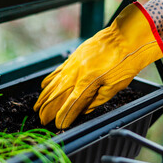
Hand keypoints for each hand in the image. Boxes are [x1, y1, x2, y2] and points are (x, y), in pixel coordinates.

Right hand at [34, 2, 162, 128]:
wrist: (125, 36)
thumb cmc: (126, 61)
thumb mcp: (116, 85)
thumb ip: (98, 99)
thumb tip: (84, 110)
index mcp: (87, 83)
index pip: (71, 105)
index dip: (63, 116)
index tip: (58, 126)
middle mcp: (75, 74)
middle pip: (56, 95)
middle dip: (48, 110)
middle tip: (42, 120)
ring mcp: (72, 64)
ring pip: (53, 84)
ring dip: (44, 97)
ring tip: (37, 107)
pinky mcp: (73, 57)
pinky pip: (57, 71)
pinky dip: (49, 80)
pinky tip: (43, 86)